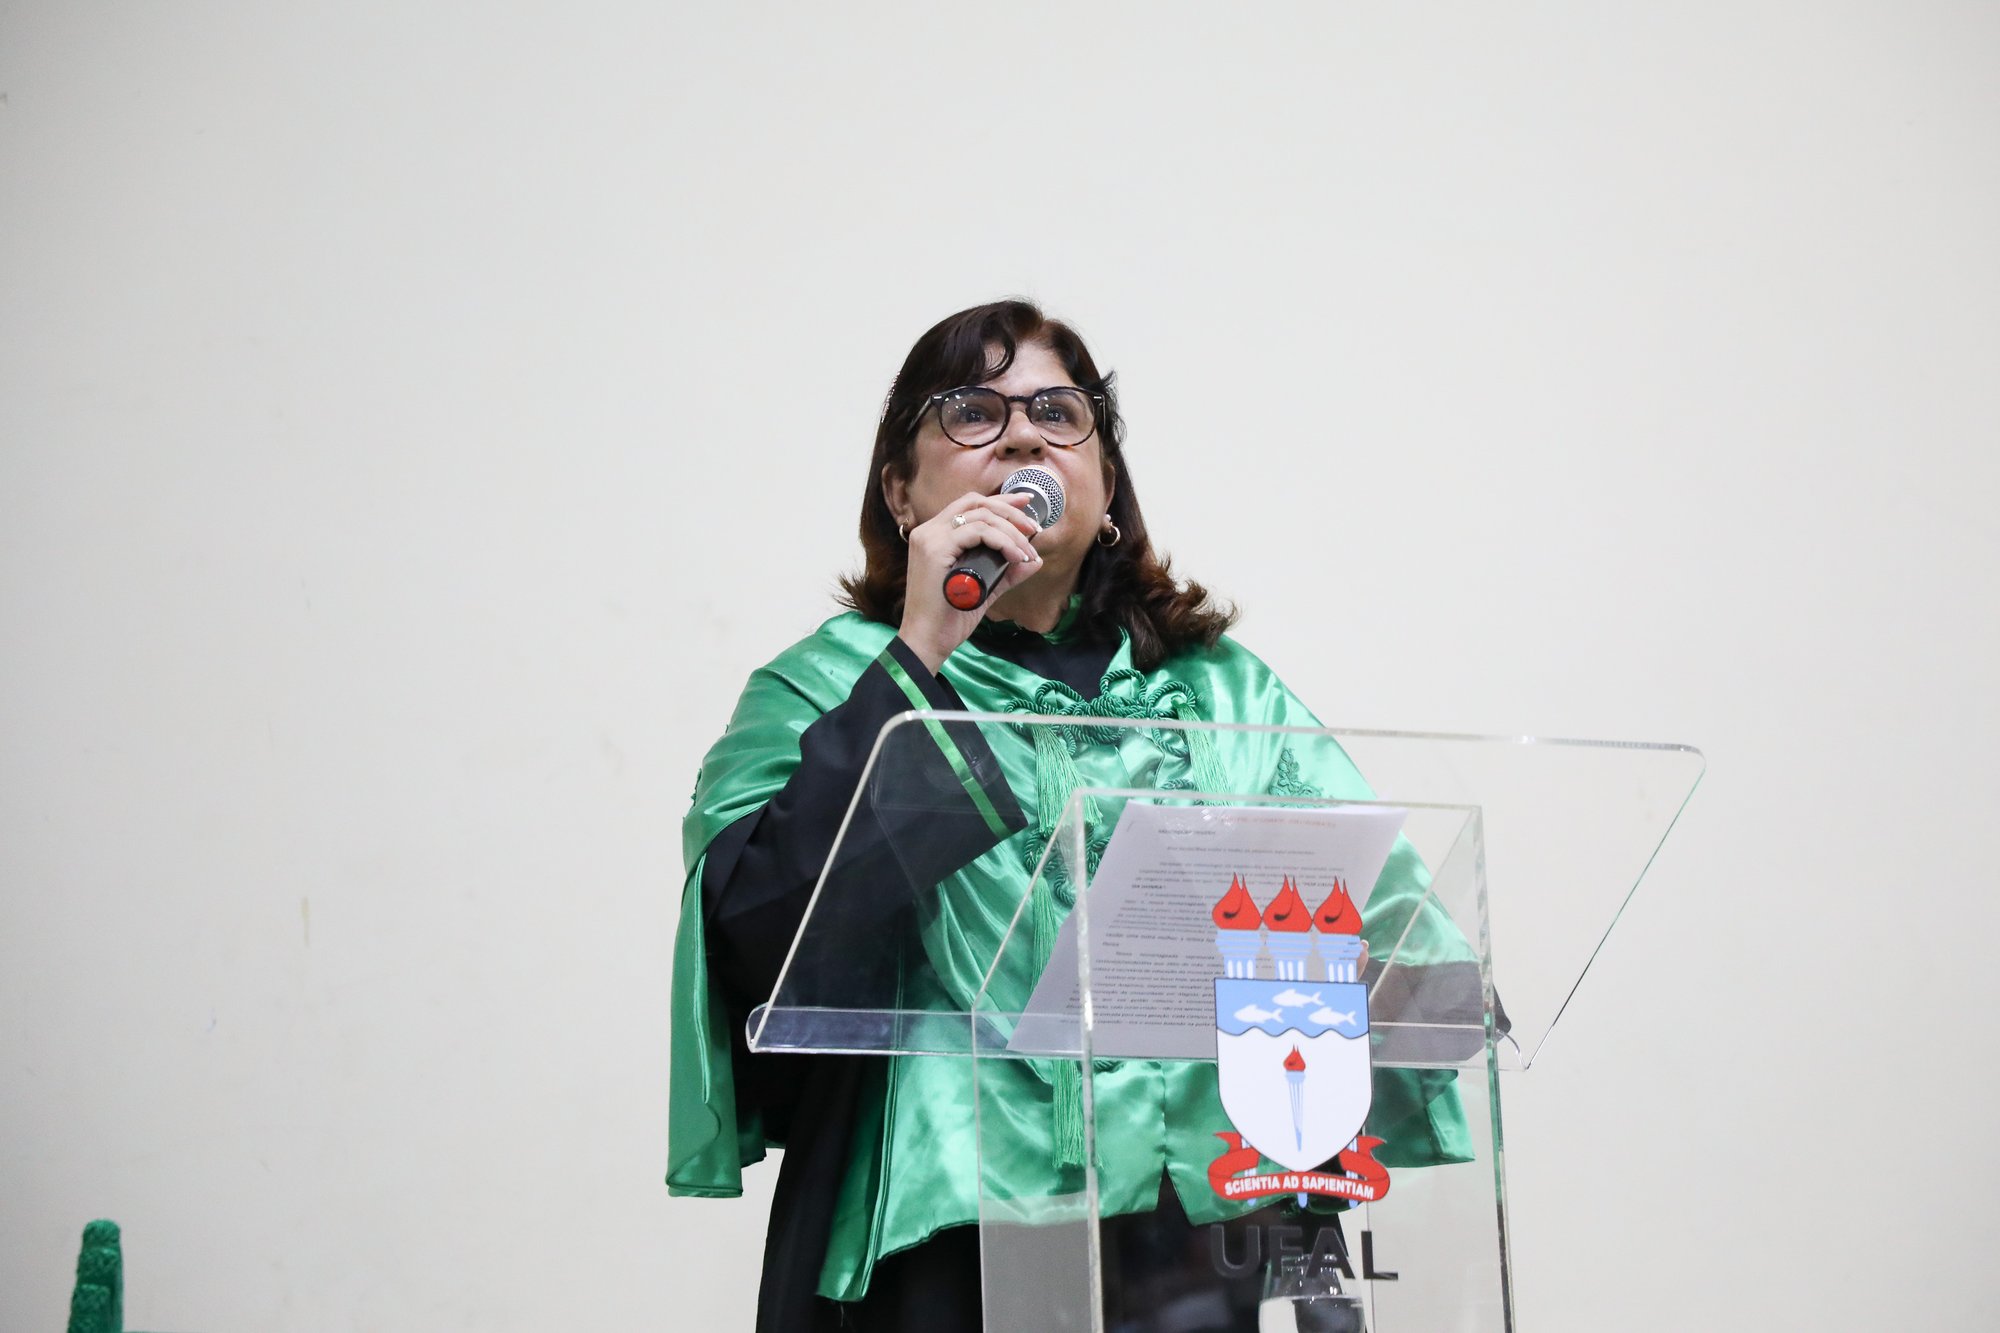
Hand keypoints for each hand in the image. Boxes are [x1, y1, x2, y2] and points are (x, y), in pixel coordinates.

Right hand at [898, 491, 1041, 671]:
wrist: (928, 641)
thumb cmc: (950, 617)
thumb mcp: (985, 588)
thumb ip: (1006, 573)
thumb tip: (1034, 561)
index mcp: (935, 536)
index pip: (970, 505)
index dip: (1001, 501)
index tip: (1027, 505)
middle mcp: (929, 531)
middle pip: (976, 502)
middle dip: (1010, 511)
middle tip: (1033, 529)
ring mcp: (930, 538)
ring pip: (981, 516)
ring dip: (1012, 531)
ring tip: (1027, 552)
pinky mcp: (935, 550)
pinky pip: (978, 532)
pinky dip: (1003, 541)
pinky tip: (1016, 556)